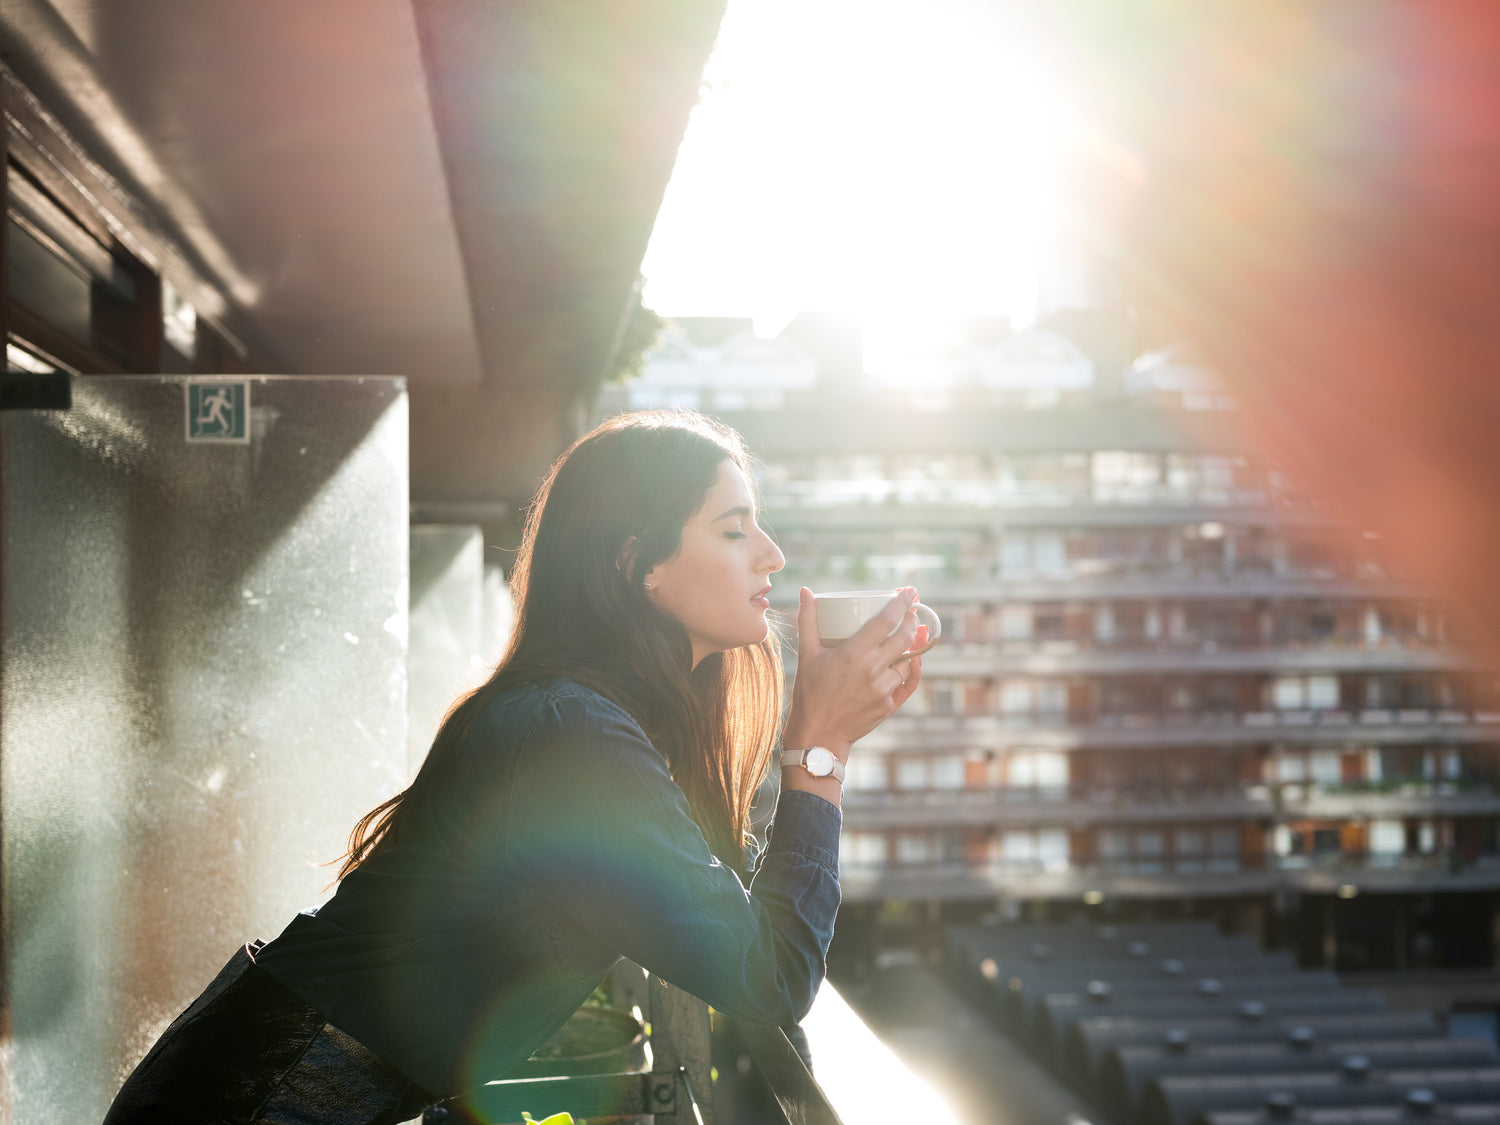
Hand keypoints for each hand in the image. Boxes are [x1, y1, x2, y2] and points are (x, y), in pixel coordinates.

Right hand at [782, 587, 926, 759]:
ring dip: (912, 645)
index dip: (902, 603)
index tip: (911, 591)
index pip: (887, 620)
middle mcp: (872, 670)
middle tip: (912, 610)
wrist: (817, 735)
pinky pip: (907, 683)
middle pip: (904, 638)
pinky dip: (914, 670)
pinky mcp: (888, 705)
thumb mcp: (806, 653)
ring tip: (912, 633)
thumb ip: (807, 620)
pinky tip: (917, 661)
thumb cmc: (809, 692)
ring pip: (908, 661)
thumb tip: (804, 591)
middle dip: (911, 620)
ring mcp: (883, 689)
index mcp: (854, 653)